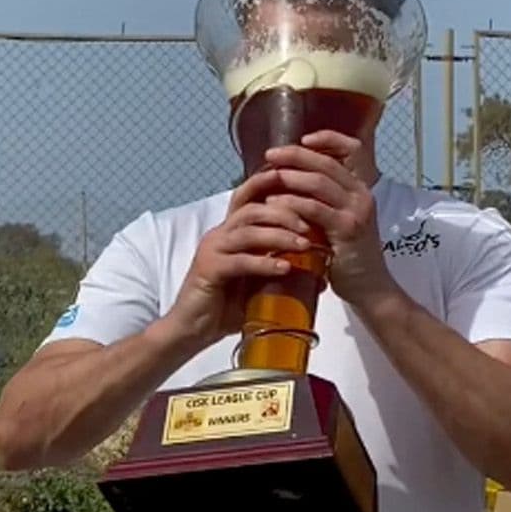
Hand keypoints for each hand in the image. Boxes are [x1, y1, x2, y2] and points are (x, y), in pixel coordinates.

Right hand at [159, 168, 311, 348]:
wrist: (191, 330)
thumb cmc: (225, 306)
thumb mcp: (257, 284)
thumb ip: (281, 273)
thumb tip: (319, 278)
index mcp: (230, 231)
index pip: (248, 197)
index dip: (270, 183)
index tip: (299, 181)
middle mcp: (220, 235)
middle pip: (251, 208)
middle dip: (283, 211)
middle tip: (309, 224)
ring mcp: (212, 250)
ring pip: (247, 231)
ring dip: (279, 235)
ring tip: (304, 245)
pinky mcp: (208, 271)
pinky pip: (240, 262)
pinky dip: (264, 263)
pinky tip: (284, 269)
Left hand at [260, 130, 393, 305]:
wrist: (368, 287)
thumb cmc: (346, 255)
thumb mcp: (338, 220)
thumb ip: (323, 199)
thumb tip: (289, 178)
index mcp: (360, 187)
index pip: (352, 149)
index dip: (328, 138)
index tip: (302, 139)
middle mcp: (362, 194)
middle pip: (327, 162)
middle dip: (295, 155)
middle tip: (270, 155)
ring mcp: (356, 210)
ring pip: (318, 182)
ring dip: (290, 176)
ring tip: (268, 176)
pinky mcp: (347, 229)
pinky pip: (314, 208)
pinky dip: (291, 203)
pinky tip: (272, 204)